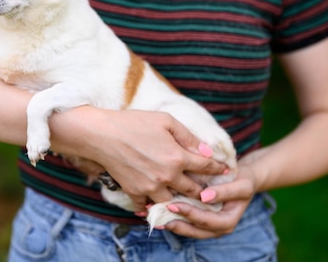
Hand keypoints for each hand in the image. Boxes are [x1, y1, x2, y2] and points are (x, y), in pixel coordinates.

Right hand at [80, 108, 227, 211]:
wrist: (102, 135)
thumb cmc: (134, 122)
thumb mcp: (166, 120)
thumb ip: (188, 137)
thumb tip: (206, 150)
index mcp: (178, 157)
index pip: (205, 166)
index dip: (217, 168)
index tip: (225, 170)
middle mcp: (167, 176)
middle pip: (193, 190)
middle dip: (204, 190)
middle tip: (210, 190)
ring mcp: (150, 187)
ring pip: (174, 202)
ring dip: (181, 201)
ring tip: (186, 199)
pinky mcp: (135, 192)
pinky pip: (148, 206)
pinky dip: (153, 206)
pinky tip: (156, 204)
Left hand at [160, 164, 257, 238]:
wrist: (243, 179)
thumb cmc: (243, 179)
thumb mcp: (241, 184)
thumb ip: (225, 192)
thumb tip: (204, 197)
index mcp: (227, 222)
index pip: (206, 222)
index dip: (190, 215)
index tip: (174, 205)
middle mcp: (216, 228)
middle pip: (193, 230)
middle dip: (174, 222)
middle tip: (157, 213)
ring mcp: (207, 225)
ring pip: (186, 228)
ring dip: (169, 222)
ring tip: (152, 214)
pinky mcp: (199, 218)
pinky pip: (185, 221)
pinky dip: (171, 217)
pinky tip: (156, 210)